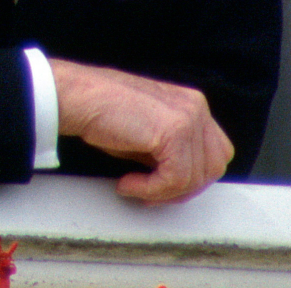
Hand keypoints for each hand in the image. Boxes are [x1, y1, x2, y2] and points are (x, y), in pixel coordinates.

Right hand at [51, 58, 232, 202]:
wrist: (75, 96)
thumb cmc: (99, 111)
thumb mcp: (146, 130)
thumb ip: (169, 148)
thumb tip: (176, 179)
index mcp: (191, 103)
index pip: (215, 151)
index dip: (193, 176)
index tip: (165, 187)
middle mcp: (196, 106)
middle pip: (214, 166)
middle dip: (183, 188)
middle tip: (152, 194)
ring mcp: (188, 117)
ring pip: (196, 176)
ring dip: (163, 192)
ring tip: (133, 186)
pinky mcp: (174, 132)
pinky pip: (175, 178)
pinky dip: (151, 189)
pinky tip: (127, 183)